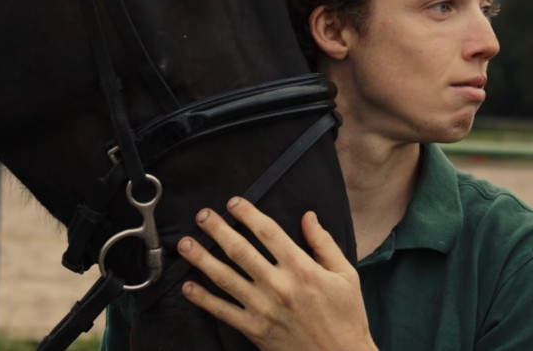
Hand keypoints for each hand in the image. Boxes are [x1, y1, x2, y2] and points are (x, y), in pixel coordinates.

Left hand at [177, 197, 377, 350]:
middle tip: (202, 216)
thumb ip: (324, 244)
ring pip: (225, 278)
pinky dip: (203, 299)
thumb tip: (308, 217)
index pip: (268, 232)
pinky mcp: (254, 330)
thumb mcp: (346, 275)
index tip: (233, 203)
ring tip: (185, 244)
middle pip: (240, 251)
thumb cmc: (347, 317)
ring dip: (202, 259)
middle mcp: (279, 286)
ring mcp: (263, 309)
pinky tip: (188, 287)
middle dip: (217, 230)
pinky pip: (223, 311)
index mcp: (302, 269)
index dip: (248, 214)